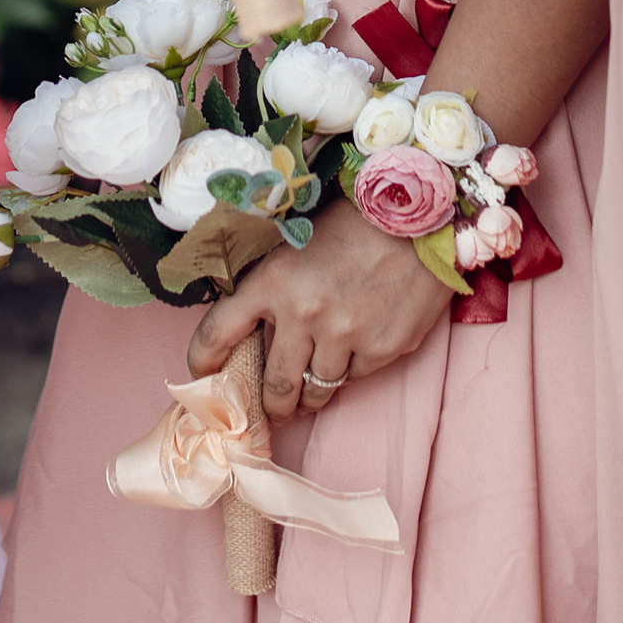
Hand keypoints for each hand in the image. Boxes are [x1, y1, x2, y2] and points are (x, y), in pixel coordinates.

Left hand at [191, 198, 452, 420]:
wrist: (420, 212)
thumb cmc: (353, 220)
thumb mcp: (295, 242)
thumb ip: (271, 286)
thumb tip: (253, 327)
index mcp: (272, 281)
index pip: (217, 333)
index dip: (203, 361)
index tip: (203, 372)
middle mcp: (305, 314)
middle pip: (273, 385)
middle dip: (270, 405)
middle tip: (271, 409)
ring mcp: (346, 336)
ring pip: (316, 391)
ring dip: (310, 396)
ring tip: (308, 396)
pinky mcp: (384, 349)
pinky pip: (356, 377)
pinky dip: (350, 371)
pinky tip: (353, 352)